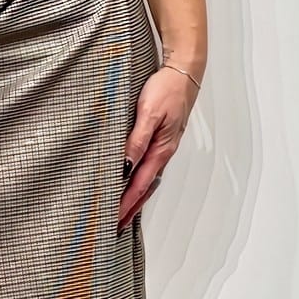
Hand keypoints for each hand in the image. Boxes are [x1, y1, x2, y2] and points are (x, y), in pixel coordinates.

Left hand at [117, 61, 199, 232]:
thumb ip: (137, 140)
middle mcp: (163, 152)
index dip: (126, 203)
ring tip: (124, 212)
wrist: (184, 72)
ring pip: (148, 179)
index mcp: (160, 149)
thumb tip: (126, 166)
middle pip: (145, 188)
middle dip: (131, 208)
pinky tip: (134, 182)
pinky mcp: (162, 139)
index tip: (114, 219)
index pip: (139, 184)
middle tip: (116, 225)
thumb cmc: (167, 89)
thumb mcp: (149, 113)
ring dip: (136, 197)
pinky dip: (141, 181)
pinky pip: (150, 166)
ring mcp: (164, 146)